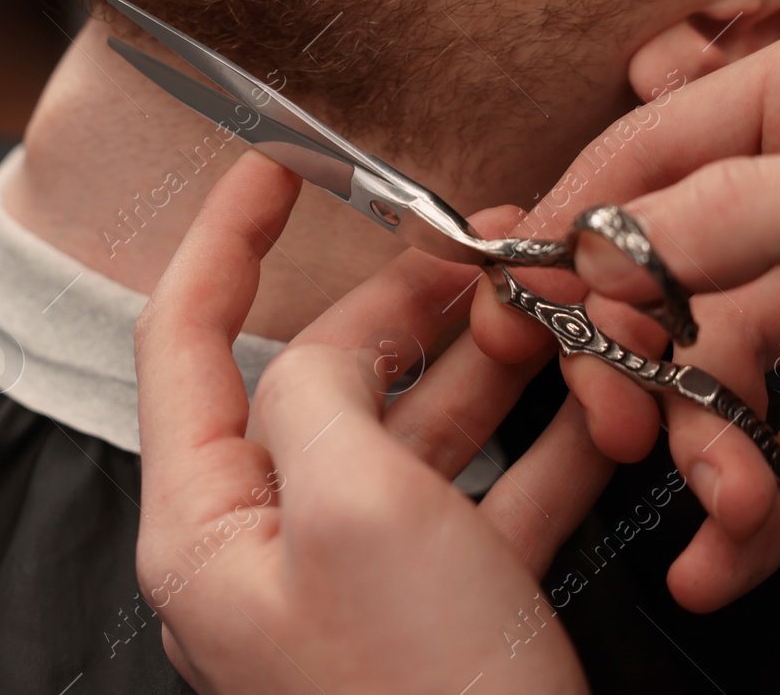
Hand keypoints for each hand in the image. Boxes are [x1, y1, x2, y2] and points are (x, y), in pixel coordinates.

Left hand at [135, 150, 604, 694]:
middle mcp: (268, 549)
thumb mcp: (357, 509)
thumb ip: (323, 393)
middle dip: (406, 306)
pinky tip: (595, 408)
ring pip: (415, 436)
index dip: (226, 239)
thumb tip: (337, 349)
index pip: (184, 340)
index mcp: (207, 524)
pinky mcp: (439, 614)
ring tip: (553, 317)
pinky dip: (536, 451)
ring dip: (488, 371)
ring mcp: (358, 584)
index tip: (279, 165)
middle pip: (323, 380)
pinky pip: (481, 504)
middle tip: (486, 249)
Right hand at [473, 0, 779, 611]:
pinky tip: (732, 554)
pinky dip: (765, 502)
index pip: (653, 148)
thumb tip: (608, 238)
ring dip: (710, 450)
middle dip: (642, 359)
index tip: (521, 298)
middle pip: (674, 274)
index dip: (576, 221)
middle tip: (621, 424)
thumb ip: (751, 203)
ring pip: (732, 369)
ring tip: (722, 509)